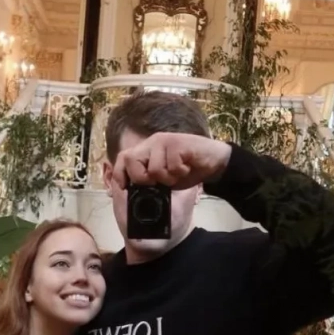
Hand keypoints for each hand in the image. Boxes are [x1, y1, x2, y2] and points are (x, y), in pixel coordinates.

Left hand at [111, 132, 231, 191]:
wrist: (214, 162)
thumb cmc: (188, 170)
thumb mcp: (164, 179)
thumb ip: (149, 182)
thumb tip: (132, 193)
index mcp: (146, 150)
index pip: (123, 158)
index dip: (120, 174)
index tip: (125, 188)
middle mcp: (152, 143)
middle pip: (130, 160)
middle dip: (142, 178)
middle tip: (158, 183)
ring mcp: (164, 141)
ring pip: (153, 168)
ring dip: (167, 179)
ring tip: (178, 174)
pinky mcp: (178, 143)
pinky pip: (172, 166)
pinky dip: (180, 173)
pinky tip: (187, 168)